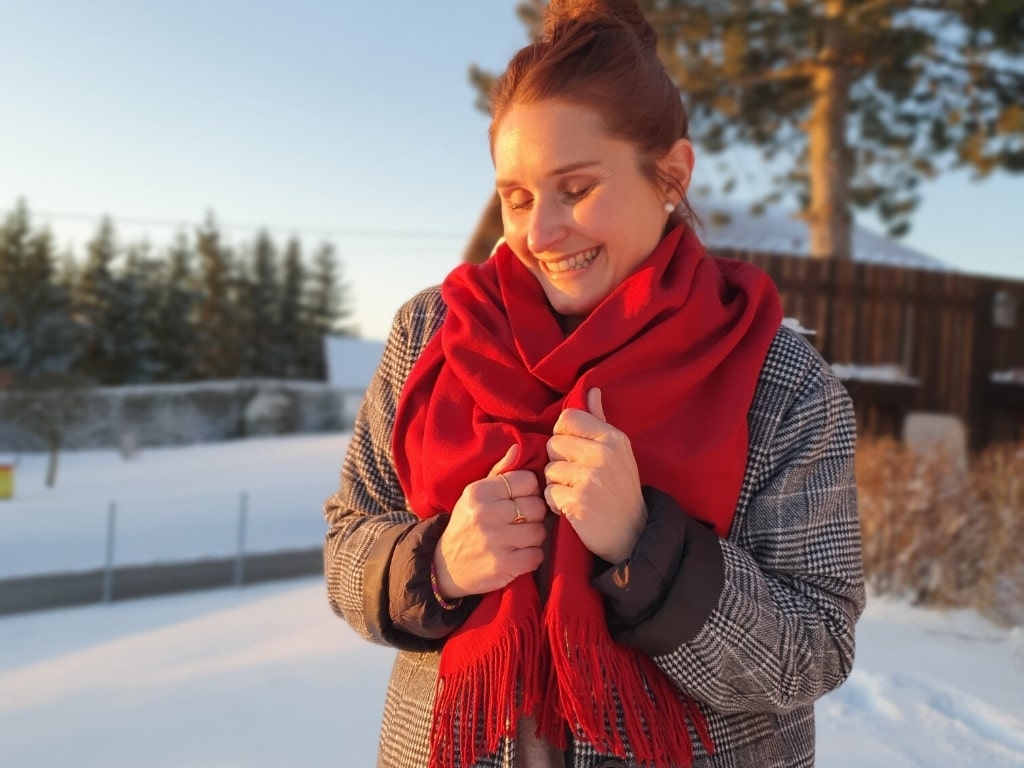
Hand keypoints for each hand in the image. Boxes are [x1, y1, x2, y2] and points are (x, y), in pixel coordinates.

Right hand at [432, 444, 547, 598]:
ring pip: (539, 532)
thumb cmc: (466, 525)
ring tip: (518, 540)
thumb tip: (518, 448)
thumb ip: (498, 472)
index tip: (520, 502)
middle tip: (521, 523)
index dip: (529, 492)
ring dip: (533, 538)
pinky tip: (518, 556)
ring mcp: (495, 541)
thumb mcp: (475, 495)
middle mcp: (486, 514)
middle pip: (537, 507)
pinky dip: (531, 558)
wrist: (445, 567)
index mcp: (480, 492)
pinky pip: (537, 556)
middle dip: (533, 516)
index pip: (527, 481)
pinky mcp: (504, 566)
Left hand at [544, 388, 646, 562]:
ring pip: (549, 470)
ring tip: (577, 493)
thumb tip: (591, 390)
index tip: (573, 451)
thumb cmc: (620, 489)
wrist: (633, 533)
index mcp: (613, 438)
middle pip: (554, 443)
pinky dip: (556, 504)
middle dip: (559, 462)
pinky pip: (549, 493)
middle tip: (577, 477)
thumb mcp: (618, 451)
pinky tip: (573, 508)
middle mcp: (604, 454)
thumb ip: (600, 420)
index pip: (568, 418)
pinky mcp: (579, 501)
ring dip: (557, 485)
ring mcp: (591, 478)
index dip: (563, 434)